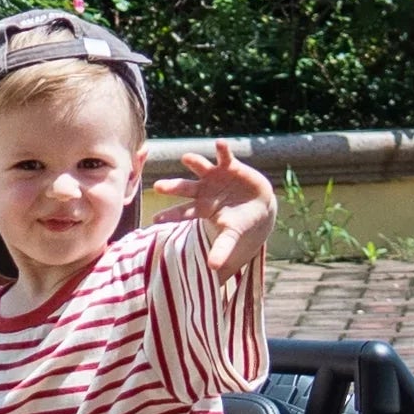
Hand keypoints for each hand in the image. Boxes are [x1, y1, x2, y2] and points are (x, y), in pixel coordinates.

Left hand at [151, 138, 274, 274]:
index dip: (170, 216)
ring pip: (200, 167)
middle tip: (157, 187)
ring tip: (186, 158)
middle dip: (172, 187)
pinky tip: (220, 143)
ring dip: (193, 161)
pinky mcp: (230, 166)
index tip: (155, 219)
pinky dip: (222, 149)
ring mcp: (215, 176)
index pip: (181, 213)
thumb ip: (222, 249)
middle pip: (184, 188)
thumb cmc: (239, 223)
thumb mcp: (231, 236)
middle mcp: (203, 190)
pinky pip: (225, 156)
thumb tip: (214, 269)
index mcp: (200, 208)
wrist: (258, 206)